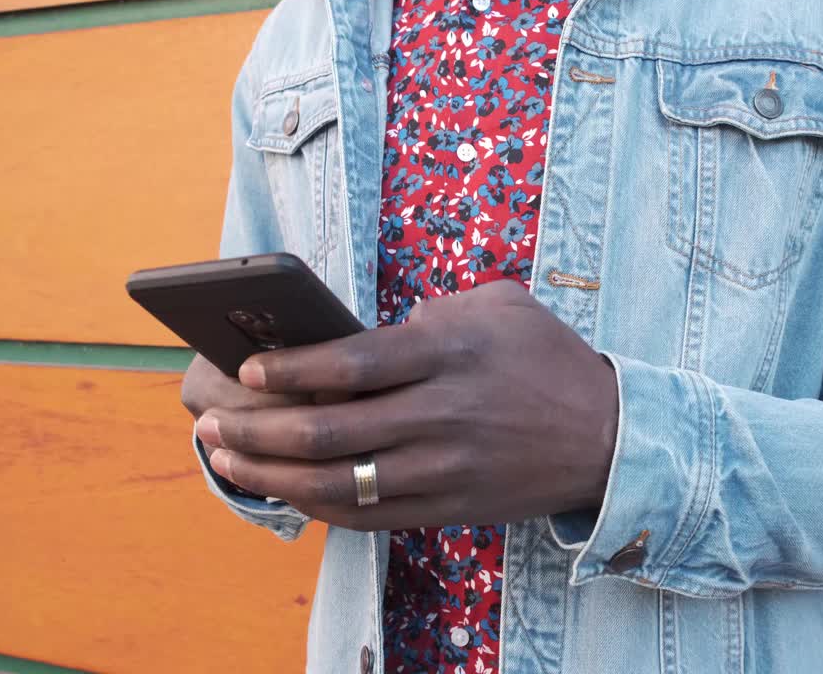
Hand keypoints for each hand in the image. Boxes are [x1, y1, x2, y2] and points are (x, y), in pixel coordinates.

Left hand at [194, 280, 618, 530]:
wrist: (610, 439)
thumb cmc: (549, 360)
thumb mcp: (502, 305)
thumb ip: (435, 309)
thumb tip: (366, 333)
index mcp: (450, 353)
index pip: (351, 363)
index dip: (290, 371)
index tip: (247, 370)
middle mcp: (442, 414)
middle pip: (329, 430)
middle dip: (255, 429)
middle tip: (211, 422)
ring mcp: (444, 469)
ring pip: (337, 482)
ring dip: (270, 474)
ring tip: (226, 459)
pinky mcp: (448, 508)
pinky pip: (367, 516)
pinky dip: (316, 507)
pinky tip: (283, 492)